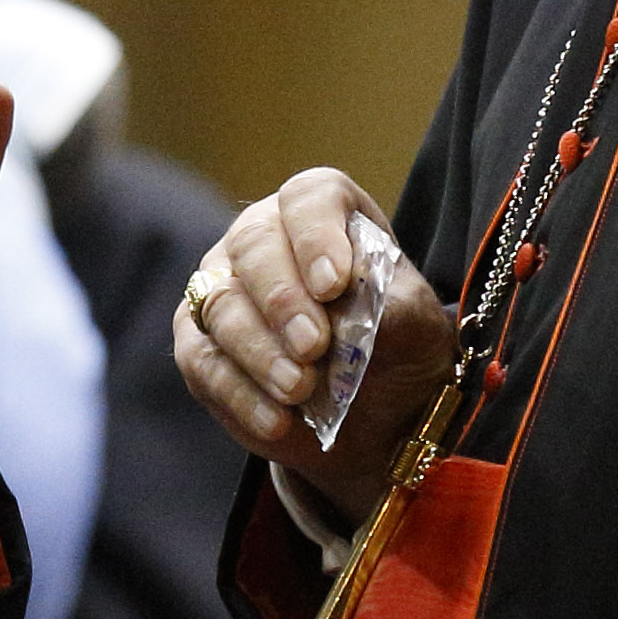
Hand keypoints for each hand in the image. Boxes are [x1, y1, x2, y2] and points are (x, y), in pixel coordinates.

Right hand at [174, 167, 459, 523]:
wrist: (375, 416)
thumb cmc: (396, 350)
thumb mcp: (417, 330)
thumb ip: (393, 309)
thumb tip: (352, 302)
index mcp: (322, 215)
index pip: (307, 199)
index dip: (316, 235)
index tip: (333, 284)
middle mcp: (263, 238)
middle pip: (253, 246)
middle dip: (283, 300)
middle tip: (314, 346)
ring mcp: (222, 288)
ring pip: (219, 303)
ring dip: (261, 350)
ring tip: (300, 389)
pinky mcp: (200, 345)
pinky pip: (203, 359)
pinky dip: (241, 392)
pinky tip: (278, 419)